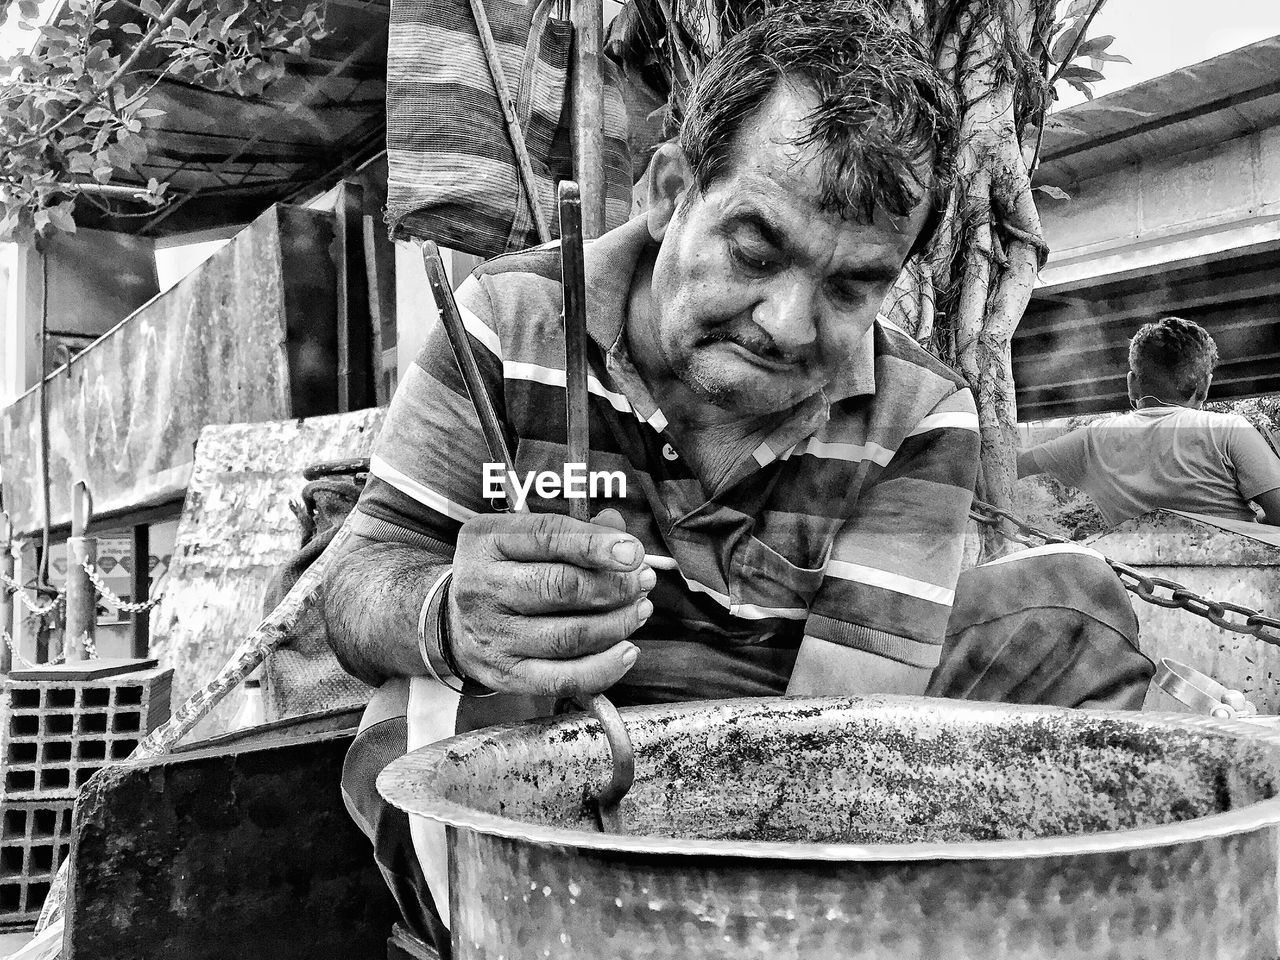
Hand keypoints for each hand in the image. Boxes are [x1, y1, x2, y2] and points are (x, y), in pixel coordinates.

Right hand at [447, 509, 653, 696]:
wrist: (453, 620)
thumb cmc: (503, 571)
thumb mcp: (522, 537)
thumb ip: (573, 531)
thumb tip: (617, 529)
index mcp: (487, 540)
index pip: (546, 537)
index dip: (596, 545)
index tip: (633, 552)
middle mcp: (484, 586)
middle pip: (561, 587)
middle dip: (614, 586)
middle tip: (642, 583)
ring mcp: (493, 634)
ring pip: (568, 635)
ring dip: (617, 624)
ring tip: (640, 611)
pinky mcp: (506, 674)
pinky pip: (563, 678)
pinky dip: (604, 668)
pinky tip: (627, 651)